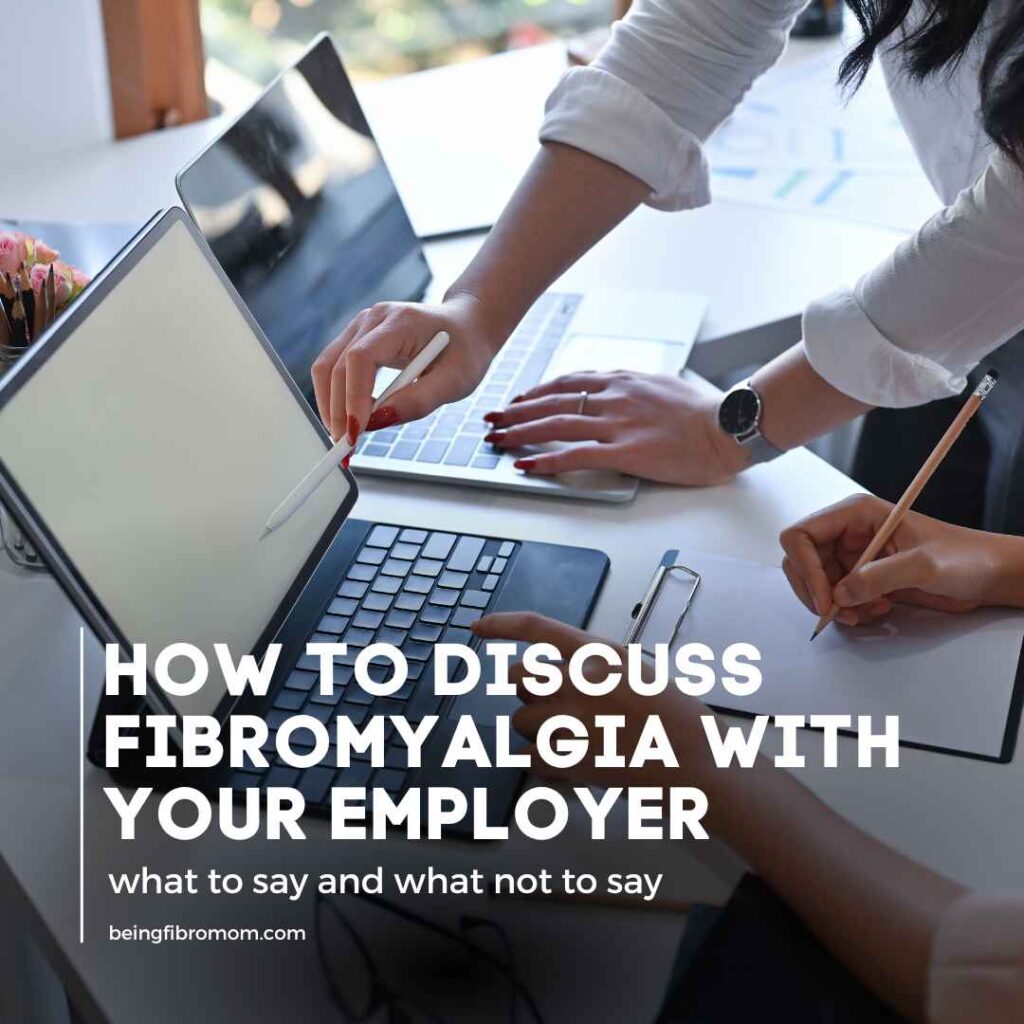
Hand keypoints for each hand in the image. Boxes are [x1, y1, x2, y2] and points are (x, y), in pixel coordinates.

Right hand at [310, 292, 501, 442]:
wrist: (468, 326)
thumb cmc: (466, 350)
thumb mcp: (455, 381)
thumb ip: (419, 401)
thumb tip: (378, 422)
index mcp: (401, 322)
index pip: (361, 358)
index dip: (353, 397)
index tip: (355, 433)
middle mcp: (374, 319)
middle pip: (337, 366)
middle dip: (337, 412)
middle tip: (346, 450)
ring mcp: (361, 326)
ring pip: (326, 367)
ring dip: (330, 406)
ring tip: (346, 439)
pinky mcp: (357, 338)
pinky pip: (334, 368)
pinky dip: (337, 397)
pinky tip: (352, 419)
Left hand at [472, 612, 714, 788]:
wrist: (698, 762)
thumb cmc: (675, 716)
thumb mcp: (635, 670)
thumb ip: (593, 667)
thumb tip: (556, 672)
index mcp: (598, 654)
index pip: (536, 628)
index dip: (502, 624)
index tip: (479, 627)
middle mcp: (580, 681)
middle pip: (518, 678)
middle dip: (527, 692)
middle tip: (551, 705)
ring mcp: (572, 720)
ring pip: (521, 721)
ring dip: (537, 731)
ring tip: (575, 740)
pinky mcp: (570, 759)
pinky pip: (529, 757)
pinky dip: (543, 763)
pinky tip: (570, 763)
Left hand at [480, 370, 746, 483]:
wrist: (727, 426)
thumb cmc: (702, 411)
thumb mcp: (663, 385)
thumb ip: (633, 388)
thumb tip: (617, 391)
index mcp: (622, 380)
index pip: (568, 382)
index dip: (537, 392)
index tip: (519, 400)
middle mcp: (613, 397)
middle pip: (552, 401)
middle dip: (516, 411)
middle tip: (493, 419)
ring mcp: (617, 424)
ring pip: (556, 425)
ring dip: (520, 432)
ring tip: (497, 440)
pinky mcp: (624, 452)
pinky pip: (575, 455)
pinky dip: (546, 459)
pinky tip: (526, 465)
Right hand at [779, 494, 1020, 624]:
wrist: (988, 575)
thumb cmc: (965, 556)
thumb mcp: (924, 565)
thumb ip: (878, 577)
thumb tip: (839, 595)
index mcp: (856, 514)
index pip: (801, 535)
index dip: (805, 568)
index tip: (826, 599)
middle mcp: (848, 533)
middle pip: (801, 562)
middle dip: (816, 592)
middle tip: (839, 614)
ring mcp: (853, 557)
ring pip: (817, 584)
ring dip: (835, 606)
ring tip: (867, 613)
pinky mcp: (862, 579)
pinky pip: (837, 599)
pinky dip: (849, 612)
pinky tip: (878, 610)